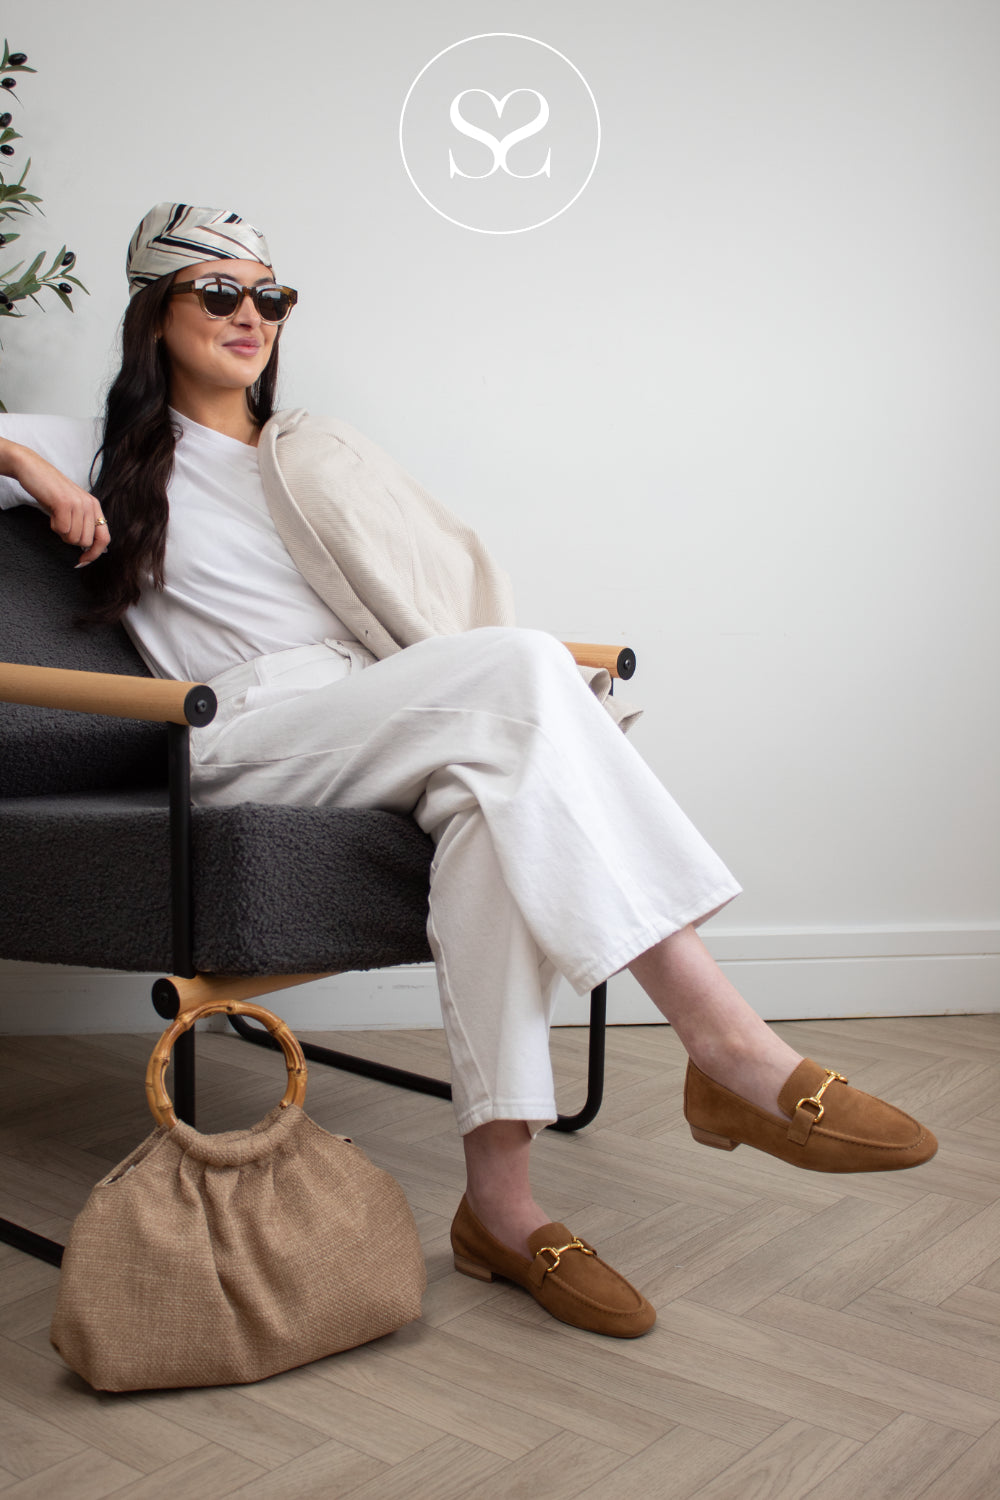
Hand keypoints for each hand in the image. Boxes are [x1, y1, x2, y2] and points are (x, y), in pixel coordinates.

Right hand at [2, 440, 109, 565]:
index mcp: (95, 507)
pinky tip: (51, 513)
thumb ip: (83, 524)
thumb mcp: (72, 508)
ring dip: (61, 531)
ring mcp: (79, 503)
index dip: (94, 554)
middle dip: (70, 539)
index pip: (104, 538)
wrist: (32, 469)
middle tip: (60, 523)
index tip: (81, 562)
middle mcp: (91, 505)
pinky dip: (53, 525)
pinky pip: (62, 529)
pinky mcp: (65, 503)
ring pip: (73, 538)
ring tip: (56, 515)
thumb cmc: (50, 491)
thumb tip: (89, 548)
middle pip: (86, 541)